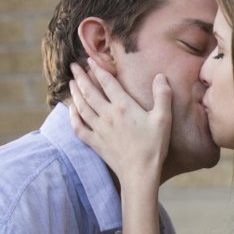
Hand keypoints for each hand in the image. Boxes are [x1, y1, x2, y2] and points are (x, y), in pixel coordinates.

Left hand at [68, 61, 169, 186]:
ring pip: (82, 107)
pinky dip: (73, 117)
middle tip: (73, 66)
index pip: (107, 82)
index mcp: (123, 106)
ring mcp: (98, 129)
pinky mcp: (95, 143)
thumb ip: (162, 95)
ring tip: (71, 83)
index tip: (90, 59)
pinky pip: (78, 127)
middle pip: (89, 91)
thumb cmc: (153, 146)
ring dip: (75, 93)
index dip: (98, 68)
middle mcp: (107, 115)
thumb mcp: (163, 119)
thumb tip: (160, 76)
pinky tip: (71, 110)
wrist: (140, 173)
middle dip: (80, 77)